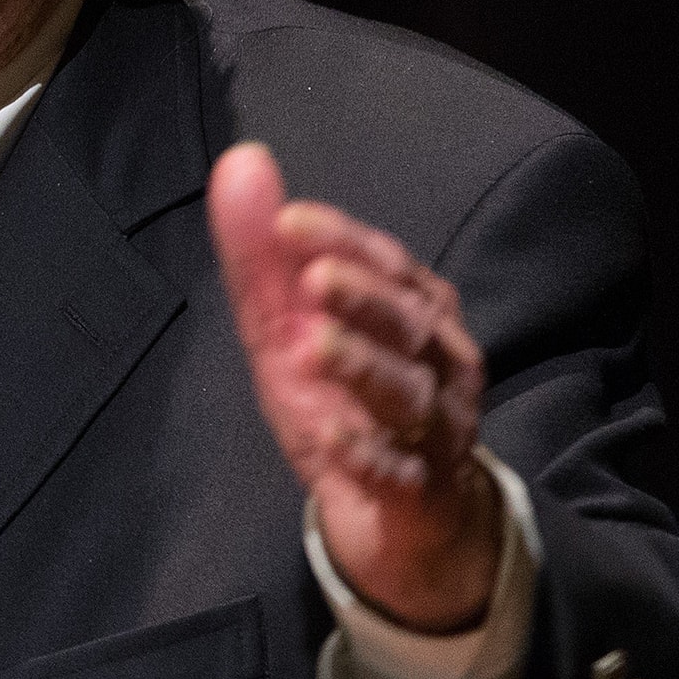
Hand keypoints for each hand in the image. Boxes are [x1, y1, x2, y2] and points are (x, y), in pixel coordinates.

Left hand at [210, 142, 499, 632]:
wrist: (406, 516)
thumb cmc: (345, 400)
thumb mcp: (288, 328)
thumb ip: (262, 255)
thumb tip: (240, 161)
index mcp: (412, 311)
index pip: (386, 263)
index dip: (341, 240)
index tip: (288, 221)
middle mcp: (438, 362)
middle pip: (410, 323)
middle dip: (365, 297)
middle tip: (315, 279)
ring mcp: (437, 428)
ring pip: (409, 395)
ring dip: (362, 368)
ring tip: (312, 348)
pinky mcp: (422, 491)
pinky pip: (399, 473)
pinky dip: (366, 455)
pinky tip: (330, 438)